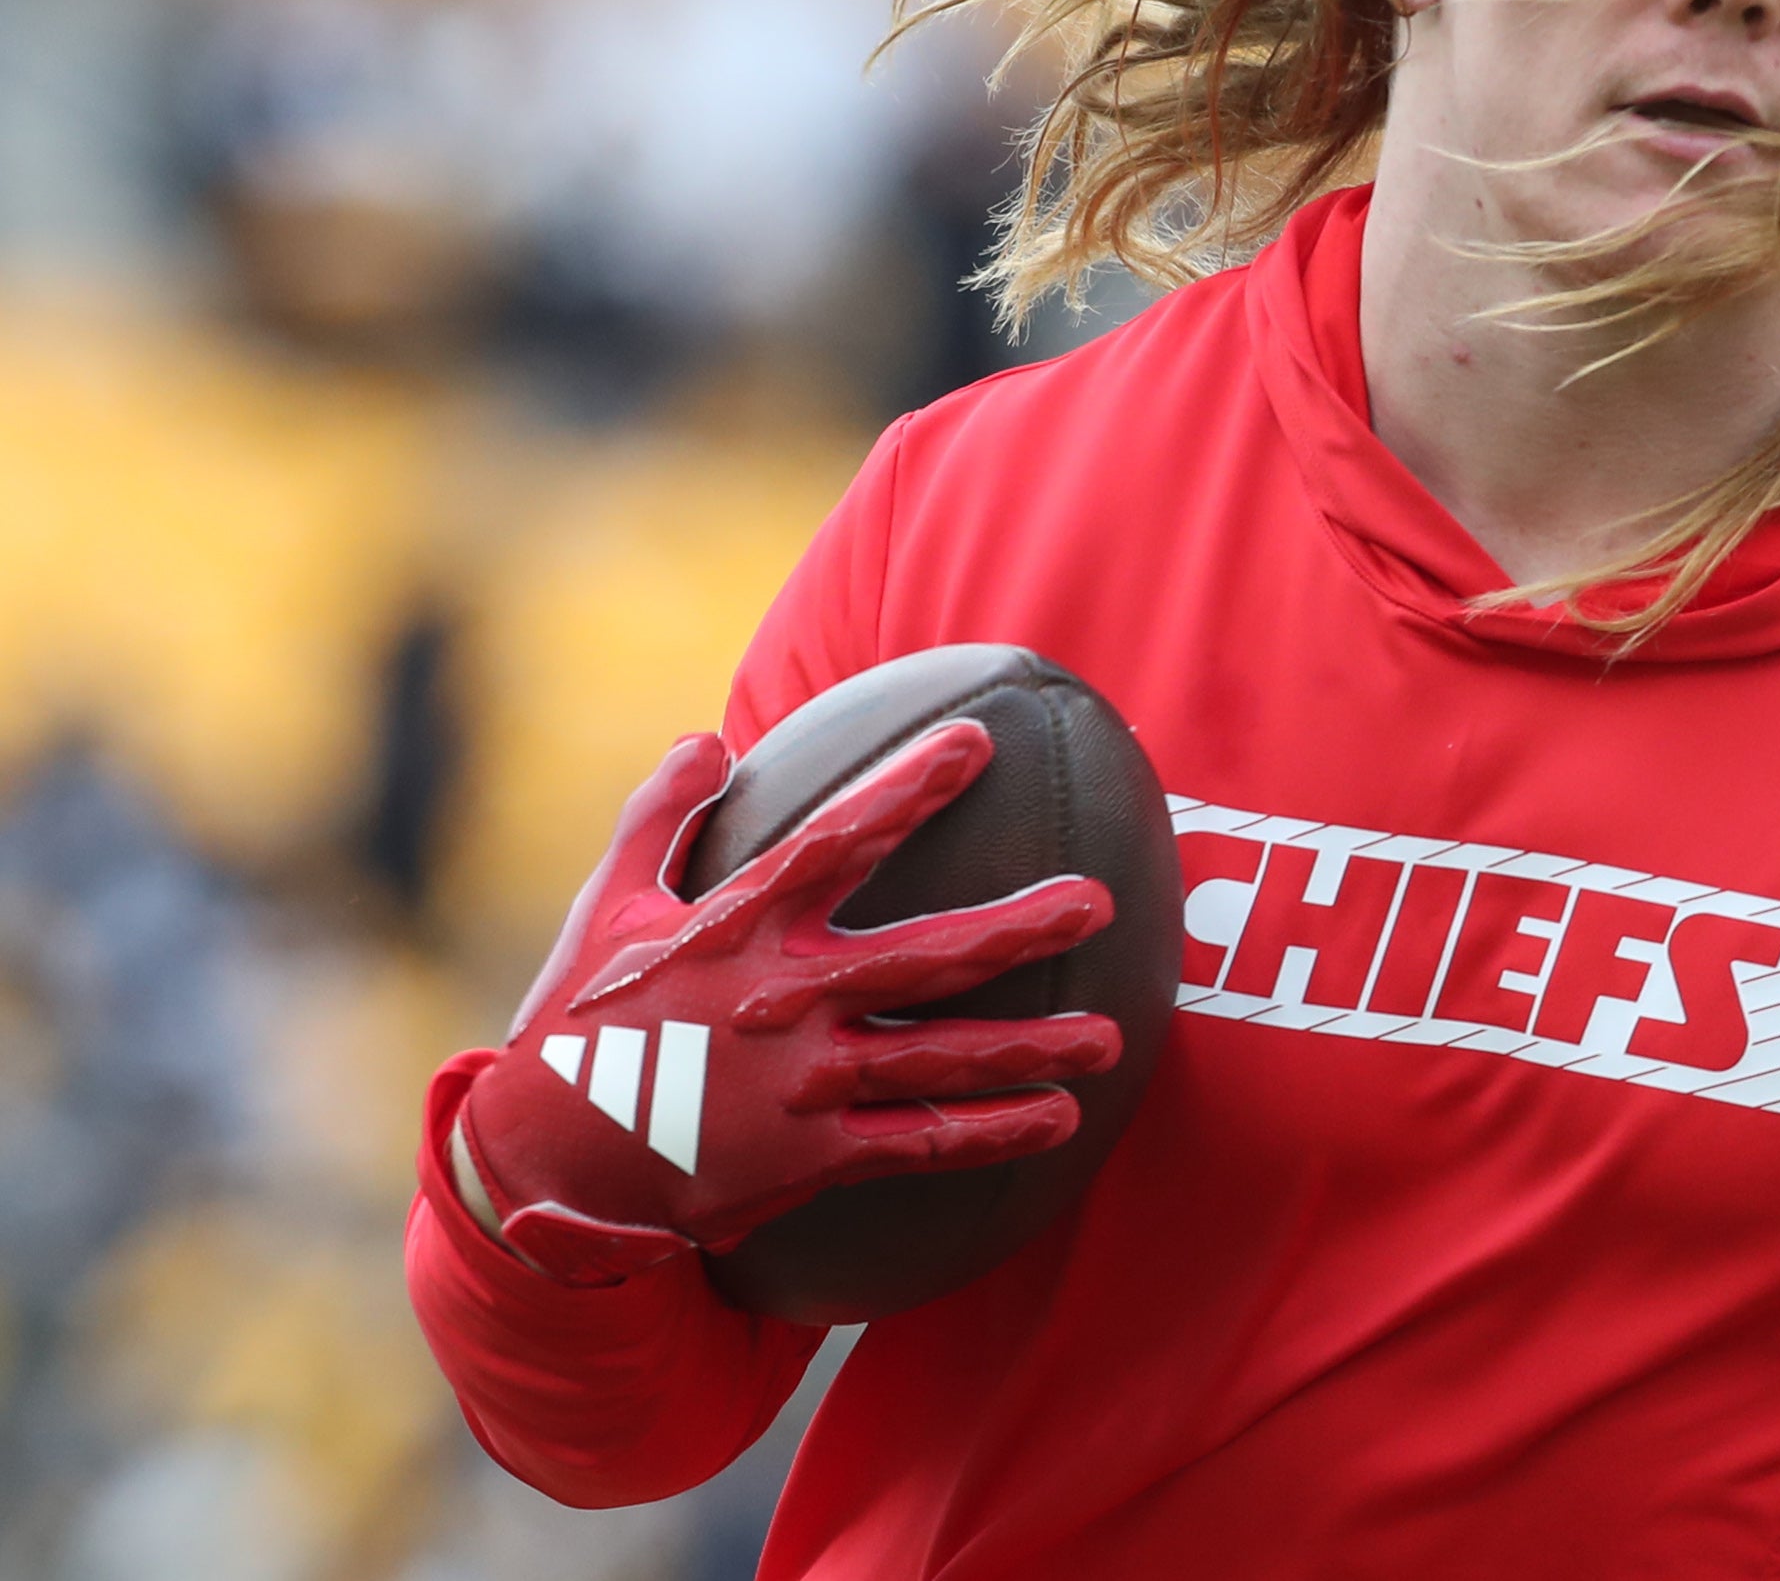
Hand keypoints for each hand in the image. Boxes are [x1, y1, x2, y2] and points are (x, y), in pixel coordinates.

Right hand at [449, 721, 1119, 1285]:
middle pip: (923, 958)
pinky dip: (991, 1134)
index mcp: (738, 930)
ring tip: (1114, 1039)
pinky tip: (1058, 1121)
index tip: (976, 742)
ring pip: (940, 1061)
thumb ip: (660, 816)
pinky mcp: (810, 1158)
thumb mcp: (606, 906)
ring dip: (1033, 1050)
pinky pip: (918, 1146)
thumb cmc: (580, 1022)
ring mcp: (803, 1086)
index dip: (907, 789)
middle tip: (1099, 902)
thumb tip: (710, 738)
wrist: (542, 1166)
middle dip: (1017, 930)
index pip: (836, 842)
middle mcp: (784, 1003)